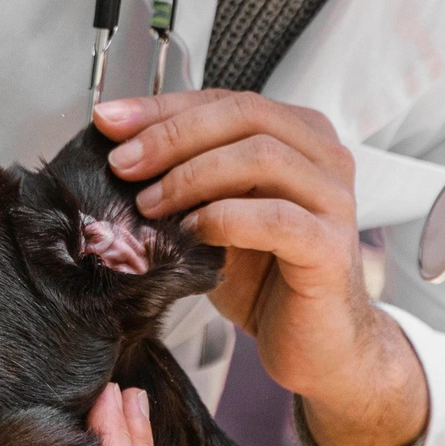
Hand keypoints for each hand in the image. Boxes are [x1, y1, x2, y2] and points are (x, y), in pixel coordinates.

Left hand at [95, 90, 428, 445]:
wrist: (316, 344)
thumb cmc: (268, 278)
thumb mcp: (218, 215)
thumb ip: (189, 179)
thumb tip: (120, 154)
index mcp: (300, 136)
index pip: (226, 101)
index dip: (163, 107)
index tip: (110, 121)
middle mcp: (325, 158)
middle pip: (245, 115)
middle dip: (172, 135)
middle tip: (124, 164)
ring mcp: (334, 200)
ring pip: (262, 156)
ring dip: (192, 175)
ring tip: (150, 204)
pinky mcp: (330, 247)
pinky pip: (275, 217)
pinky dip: (224, 218)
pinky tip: (192, 233)